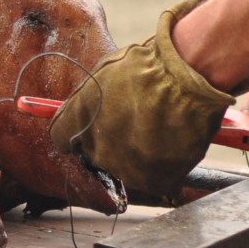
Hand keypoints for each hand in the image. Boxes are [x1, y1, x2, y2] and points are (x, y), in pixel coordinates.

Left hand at [49, 0, 234, 202]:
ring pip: (127, 167)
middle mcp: (97, 149)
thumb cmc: (150, 66)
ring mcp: (125, 168)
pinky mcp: (154, 181)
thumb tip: (92, 104)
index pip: (62, 137)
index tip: (93, 125)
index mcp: (79, 119)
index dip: (79, 131)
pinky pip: (155, 179)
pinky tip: (175, 144)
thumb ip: (93, 95)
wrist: (186, 79)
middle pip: (97, 154)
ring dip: (140, 154)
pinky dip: (165, 168)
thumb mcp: (108, 69)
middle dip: (113, 140)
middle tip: (137, 120)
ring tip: (161, 128)